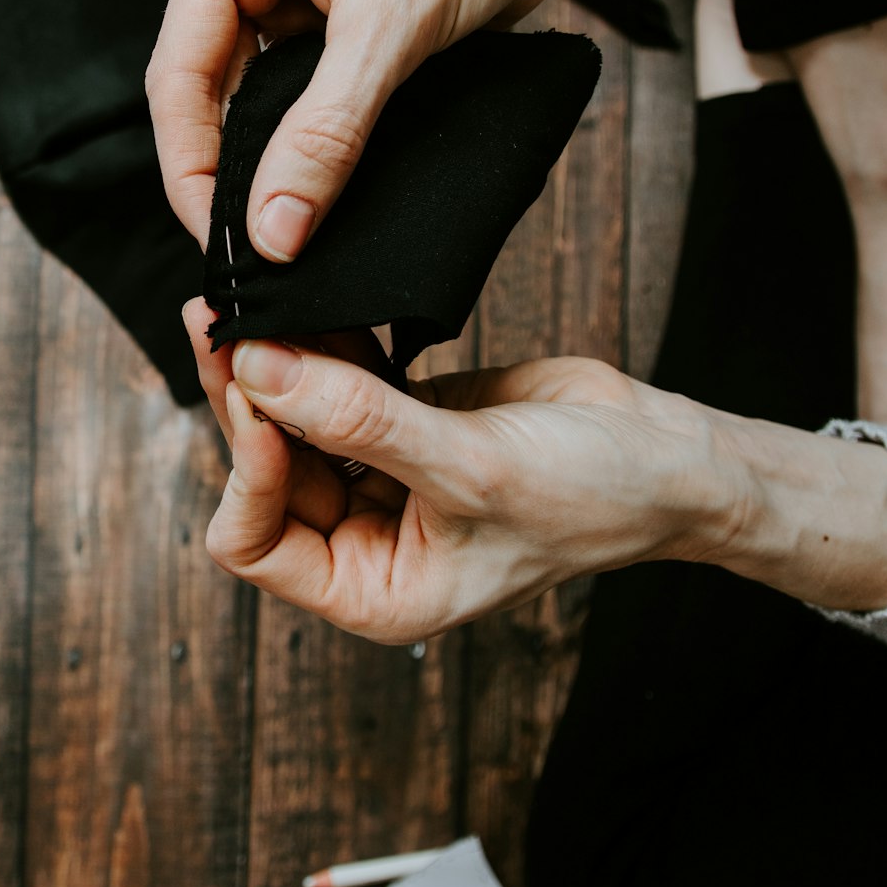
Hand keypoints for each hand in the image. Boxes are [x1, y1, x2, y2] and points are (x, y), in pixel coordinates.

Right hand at [146, 0, 577, 261]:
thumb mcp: (393, 27)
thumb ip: (326, 133)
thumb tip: (275, 228)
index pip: (179, 71)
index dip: (192, 166)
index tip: (226, 243)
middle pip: (204, 93)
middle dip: (228, 174)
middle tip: (257, 254)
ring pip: (249, 104)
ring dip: (268, 166)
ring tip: (287, 235)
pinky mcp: (322, 24)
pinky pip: (295, 102)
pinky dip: (308, 149)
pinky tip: (319, 195)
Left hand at [182, 301, 886, 643]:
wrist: (666, 456)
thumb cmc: (589, 496)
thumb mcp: (472, 467)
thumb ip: (360, 421)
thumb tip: (259, 371)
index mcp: (369, 588)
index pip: (254, 540)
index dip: (244, 469)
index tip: (258, 391)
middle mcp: (361, 539)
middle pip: (261, 468)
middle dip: (244, 399)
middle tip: (220, 319)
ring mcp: (376, 475)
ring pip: (288, 417)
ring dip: (269, 363)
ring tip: (243, 298)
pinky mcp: (399, 418)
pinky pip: (333, 381)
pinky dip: (316, 344)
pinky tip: (300, 302)